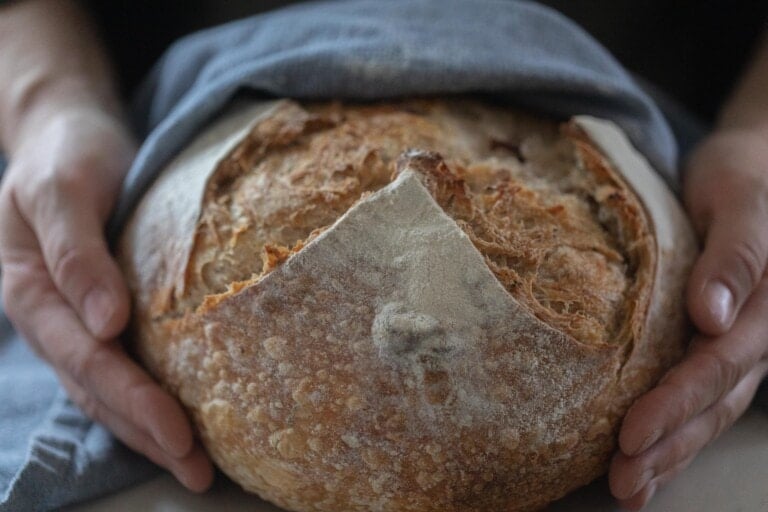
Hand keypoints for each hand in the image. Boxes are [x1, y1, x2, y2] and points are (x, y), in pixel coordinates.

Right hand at [0, 104, 212, 491]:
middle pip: (99, 388)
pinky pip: (124, 365)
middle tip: (198, 471)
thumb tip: (106, 324)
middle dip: (147, 432)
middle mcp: (54, 317)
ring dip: (150, 430)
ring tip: (196, 466)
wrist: (72, 134)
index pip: (85, 359)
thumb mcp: (62, 189)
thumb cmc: (68, 154)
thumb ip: (76, 252)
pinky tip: (183, 421)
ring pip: (109, 389)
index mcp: (32, 293)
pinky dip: (150, 397)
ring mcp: (78, 319)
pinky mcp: (107, 312)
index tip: (177, 432)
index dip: (130, 398)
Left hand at [608, 127, 767, 508]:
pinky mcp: (715, 344)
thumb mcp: (739, 203)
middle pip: (711, 402)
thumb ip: (733, 257)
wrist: (749, 170)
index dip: (675, 403)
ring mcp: (738, 346)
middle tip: (622, 483)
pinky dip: (674, 431)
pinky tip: (647, 459)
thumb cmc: (740, 179)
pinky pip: (700, 396)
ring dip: (669, 453)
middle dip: (666, 447)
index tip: (630, 435)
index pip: (717, 366)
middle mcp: (755, 336)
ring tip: (628, 489)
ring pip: (708, 411)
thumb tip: (709, 317)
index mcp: (765, 308)